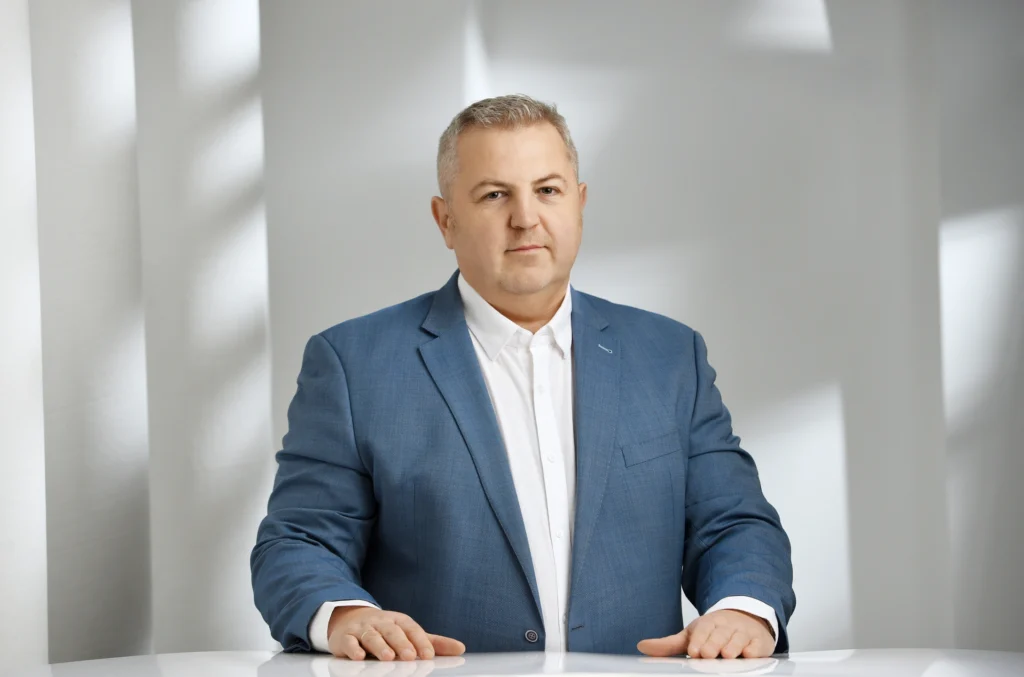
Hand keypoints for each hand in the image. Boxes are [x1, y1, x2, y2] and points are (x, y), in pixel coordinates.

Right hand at [327, 606, 465, 660]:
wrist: (350, 620)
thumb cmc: (385, 631)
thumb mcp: (408, 634)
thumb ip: (433, 643)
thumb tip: (461, 648)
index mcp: (399, 621)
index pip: (411, 629)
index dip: (420, 641)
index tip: (428, 655)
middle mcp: (381, 623)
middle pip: (392, 631)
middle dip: (401, 643)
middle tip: (410, 656)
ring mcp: (362, 629)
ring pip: (371, 636)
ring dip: (379, 646)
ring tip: (388, 657)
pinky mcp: (345, 638)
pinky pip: (348, 642)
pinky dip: (352, 648)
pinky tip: (358, 656)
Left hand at [637, 609, 774, 658]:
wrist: (745, 619)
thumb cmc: (714, 631)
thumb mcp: (691, 635)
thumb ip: (669, 644)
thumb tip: (642, 646)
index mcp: (708, 623)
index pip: (702, 630)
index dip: (698, 640)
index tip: (693, 651)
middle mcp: (726, 626)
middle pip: (719, 635)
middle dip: (714, 644)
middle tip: (707, 654)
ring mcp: (744, 633)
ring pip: (738, 639)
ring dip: (733, 647)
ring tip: (727, 655)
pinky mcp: (759, 642)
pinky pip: (757, 645)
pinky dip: (753, 649)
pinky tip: (749, 654)